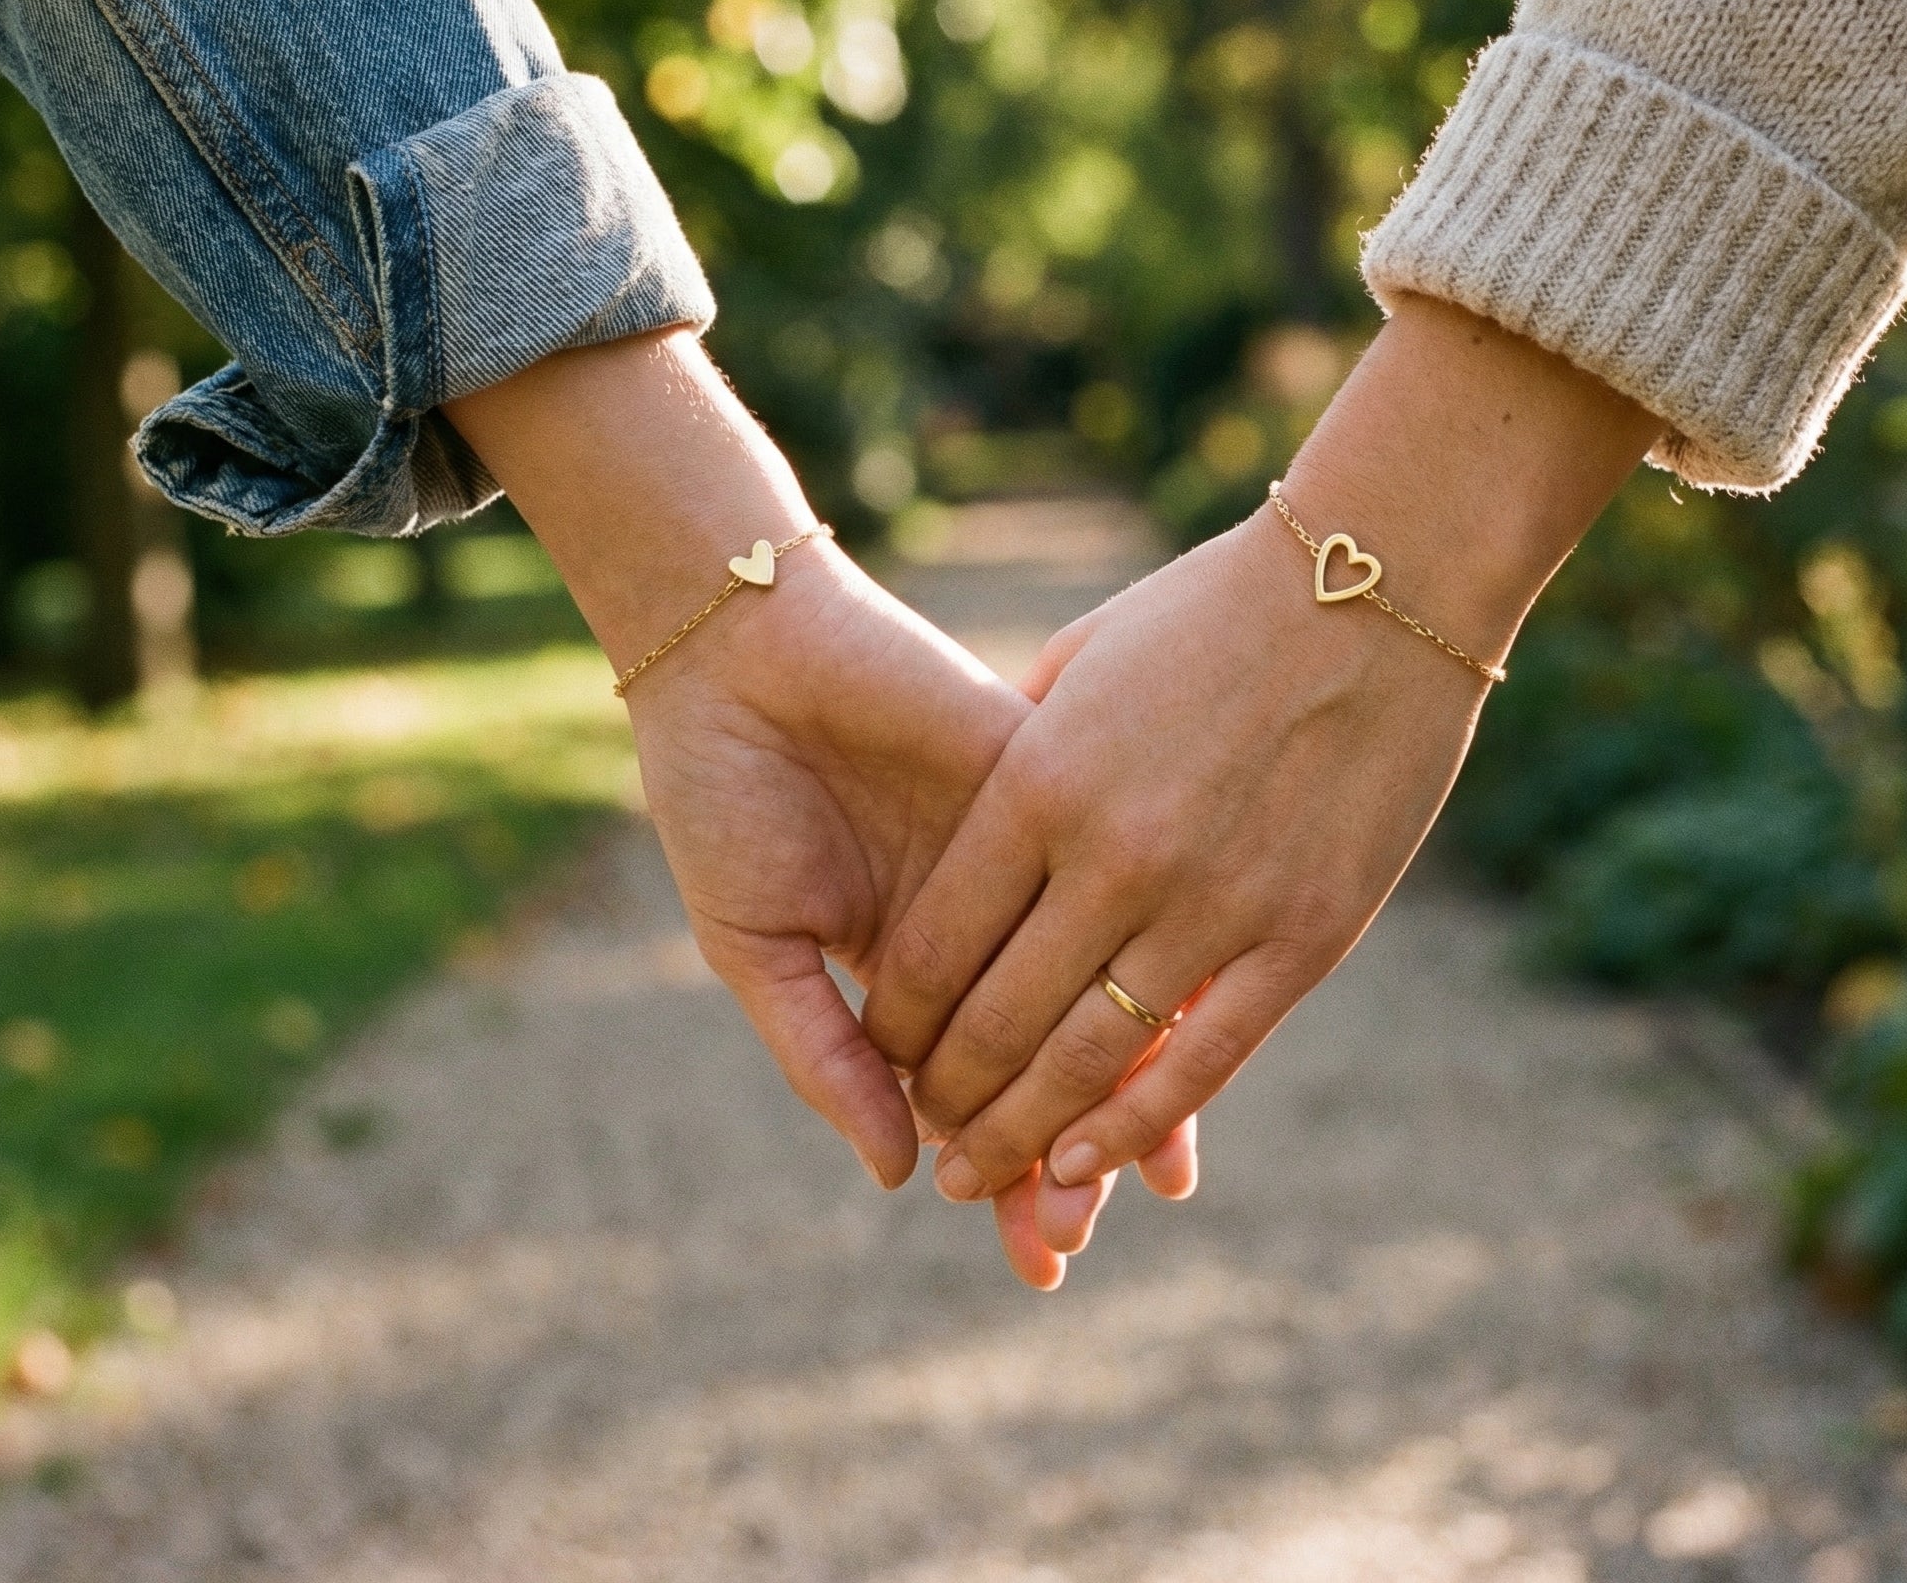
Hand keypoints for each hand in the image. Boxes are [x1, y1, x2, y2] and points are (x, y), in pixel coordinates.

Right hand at [446, 326, 1185, 1286]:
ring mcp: (1025, 859)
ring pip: (1100, 982)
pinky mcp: (1051, 783)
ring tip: (1158, 1170)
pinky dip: (1151, 950)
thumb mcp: (757, 944)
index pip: (977, 1090)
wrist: (740, 651)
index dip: (1012, 1171)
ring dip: (1128, 1075)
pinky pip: (1116, 880)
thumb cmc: (723, 796)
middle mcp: (984, 927)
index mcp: (909, 968)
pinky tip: (1182, 1022)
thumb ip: (826, 1054)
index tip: (1049, 1256)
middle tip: (1099, 1234)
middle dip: (1076, 1150)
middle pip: (1053, 1056)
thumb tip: (901, 1173)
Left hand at [864, 300, 1659, 1203]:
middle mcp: (1113, 856)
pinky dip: (1134, 1123)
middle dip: (945, 1094)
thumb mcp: (1086, 662)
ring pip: (1086, 1060)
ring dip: (1022, 1134)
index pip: (938, 941)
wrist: (1376, 585)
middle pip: (997, 1019)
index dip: (899, 1016)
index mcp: (1041, 780)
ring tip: (981, 1176)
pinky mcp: (1304, 938)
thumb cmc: (1215, 610)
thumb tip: (975, 817)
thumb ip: (1022, 746)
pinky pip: (1200, 1061)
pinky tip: (1088, 1160)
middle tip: (925, 1135)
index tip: (883, 1049)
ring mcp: (1213, 904)